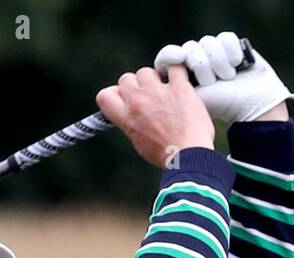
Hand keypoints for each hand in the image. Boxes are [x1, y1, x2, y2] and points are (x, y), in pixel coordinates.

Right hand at [95, 65, 214, 167]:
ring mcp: (158, 92)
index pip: (104, 95)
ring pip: (147, 71)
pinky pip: (175, 66)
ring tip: (165, 90)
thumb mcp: (138, 141)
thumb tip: (129, 112)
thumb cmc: (165, 153)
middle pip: (126, 78)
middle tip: (148, 96)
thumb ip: (131, 122)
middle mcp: (138, 101)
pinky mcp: (179, 87)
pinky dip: (177, 71)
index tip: (125, 98)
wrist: (188, 155)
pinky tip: (180, 80)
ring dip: (154, 78)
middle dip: (136, 85)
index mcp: (126, 117)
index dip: (115, 94)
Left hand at [153, 32, 293, 122]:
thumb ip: (167, 93)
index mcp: (179, 76)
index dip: (170, 55)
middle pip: (190, 48)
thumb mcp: (187, 104)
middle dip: (202, 67)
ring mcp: (212, 53)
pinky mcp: (230, 45)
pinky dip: (233, 52)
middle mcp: (195, 61)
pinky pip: (225, 38)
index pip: (167, 57)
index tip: (178, 60)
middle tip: (211, 83)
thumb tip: (157, 81)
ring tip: (227, 78)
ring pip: (207, 43)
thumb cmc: (218, 109)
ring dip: (219, 63)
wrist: (250, 105)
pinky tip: (238, 65)